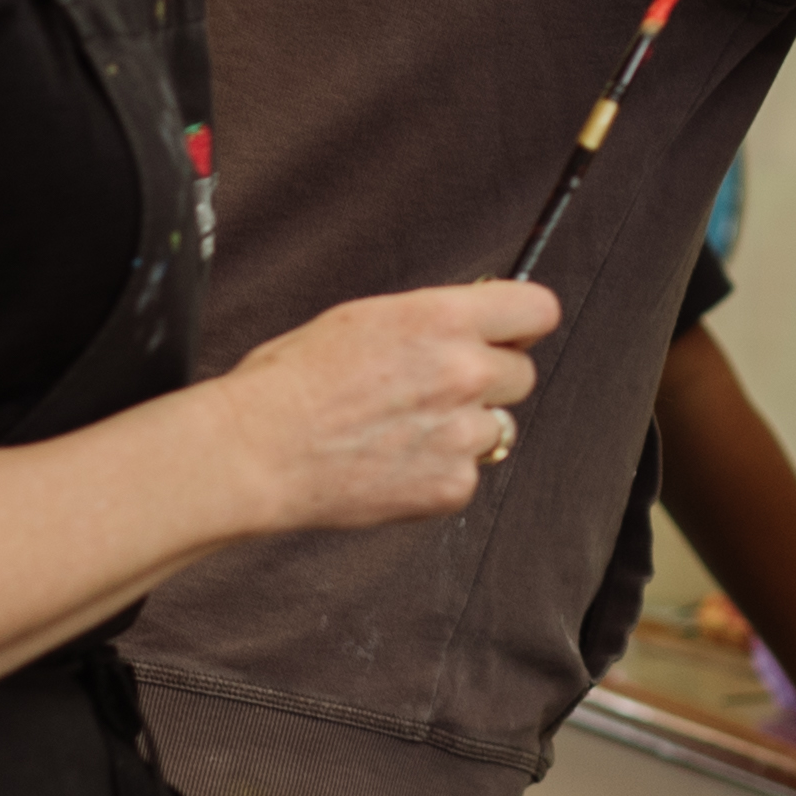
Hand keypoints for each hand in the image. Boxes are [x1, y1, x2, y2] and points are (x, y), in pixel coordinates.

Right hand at [213, 280, 556, 530]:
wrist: (257, 451)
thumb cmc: (290, 384)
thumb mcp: (362, 319)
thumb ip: (429, 322)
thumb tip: (468, 324)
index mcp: (441, 319)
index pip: (537, 310)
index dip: (521, 324)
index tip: (510, 334)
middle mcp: (463, 373)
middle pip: (521, 374)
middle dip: (486, 381)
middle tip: (435, 391)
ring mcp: (461, 434)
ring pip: (498, 428)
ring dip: (463, 429)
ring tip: (403, 431)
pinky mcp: (451, 485)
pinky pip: (468, 475)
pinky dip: (439, 473)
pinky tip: (394, 463)